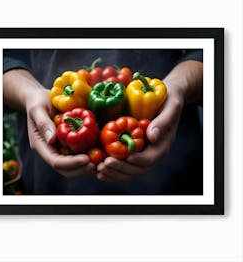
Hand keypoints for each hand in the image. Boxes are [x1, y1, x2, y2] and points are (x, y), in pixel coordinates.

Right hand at [3, 69, 94, 177]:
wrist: (42, 99)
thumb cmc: (38, 102)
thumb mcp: (38, 109)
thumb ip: (43, 124)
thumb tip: (51, 140)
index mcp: (42, 146)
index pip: (56, 162)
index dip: (71, 163)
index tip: (86, 159)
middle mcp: (51, 151)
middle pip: (66, 169)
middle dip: (81, 169)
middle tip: (97, 165)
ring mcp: (61, 149)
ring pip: (74, 167)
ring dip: (87, 167)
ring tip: (101, 163)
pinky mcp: (70, 145)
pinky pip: (79, 155)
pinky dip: (90, 158)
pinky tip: (101, 154)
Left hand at [96, 60, 202, 181]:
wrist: (165, 97)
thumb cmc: (169, 99)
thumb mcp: (171, 106)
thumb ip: (163, 121)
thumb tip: (152, 137)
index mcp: (161, 145)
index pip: (149, 159)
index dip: (137, 160)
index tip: (125, 157)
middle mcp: (151, 153)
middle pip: (137, 170)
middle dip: (121, 169)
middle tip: (104, 164)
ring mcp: (141, 154)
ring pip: (129, 172)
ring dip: (114, 173)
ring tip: (99, 169)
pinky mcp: (131, 151)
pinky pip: (122, 166)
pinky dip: (111, 171)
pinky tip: (98, 170)